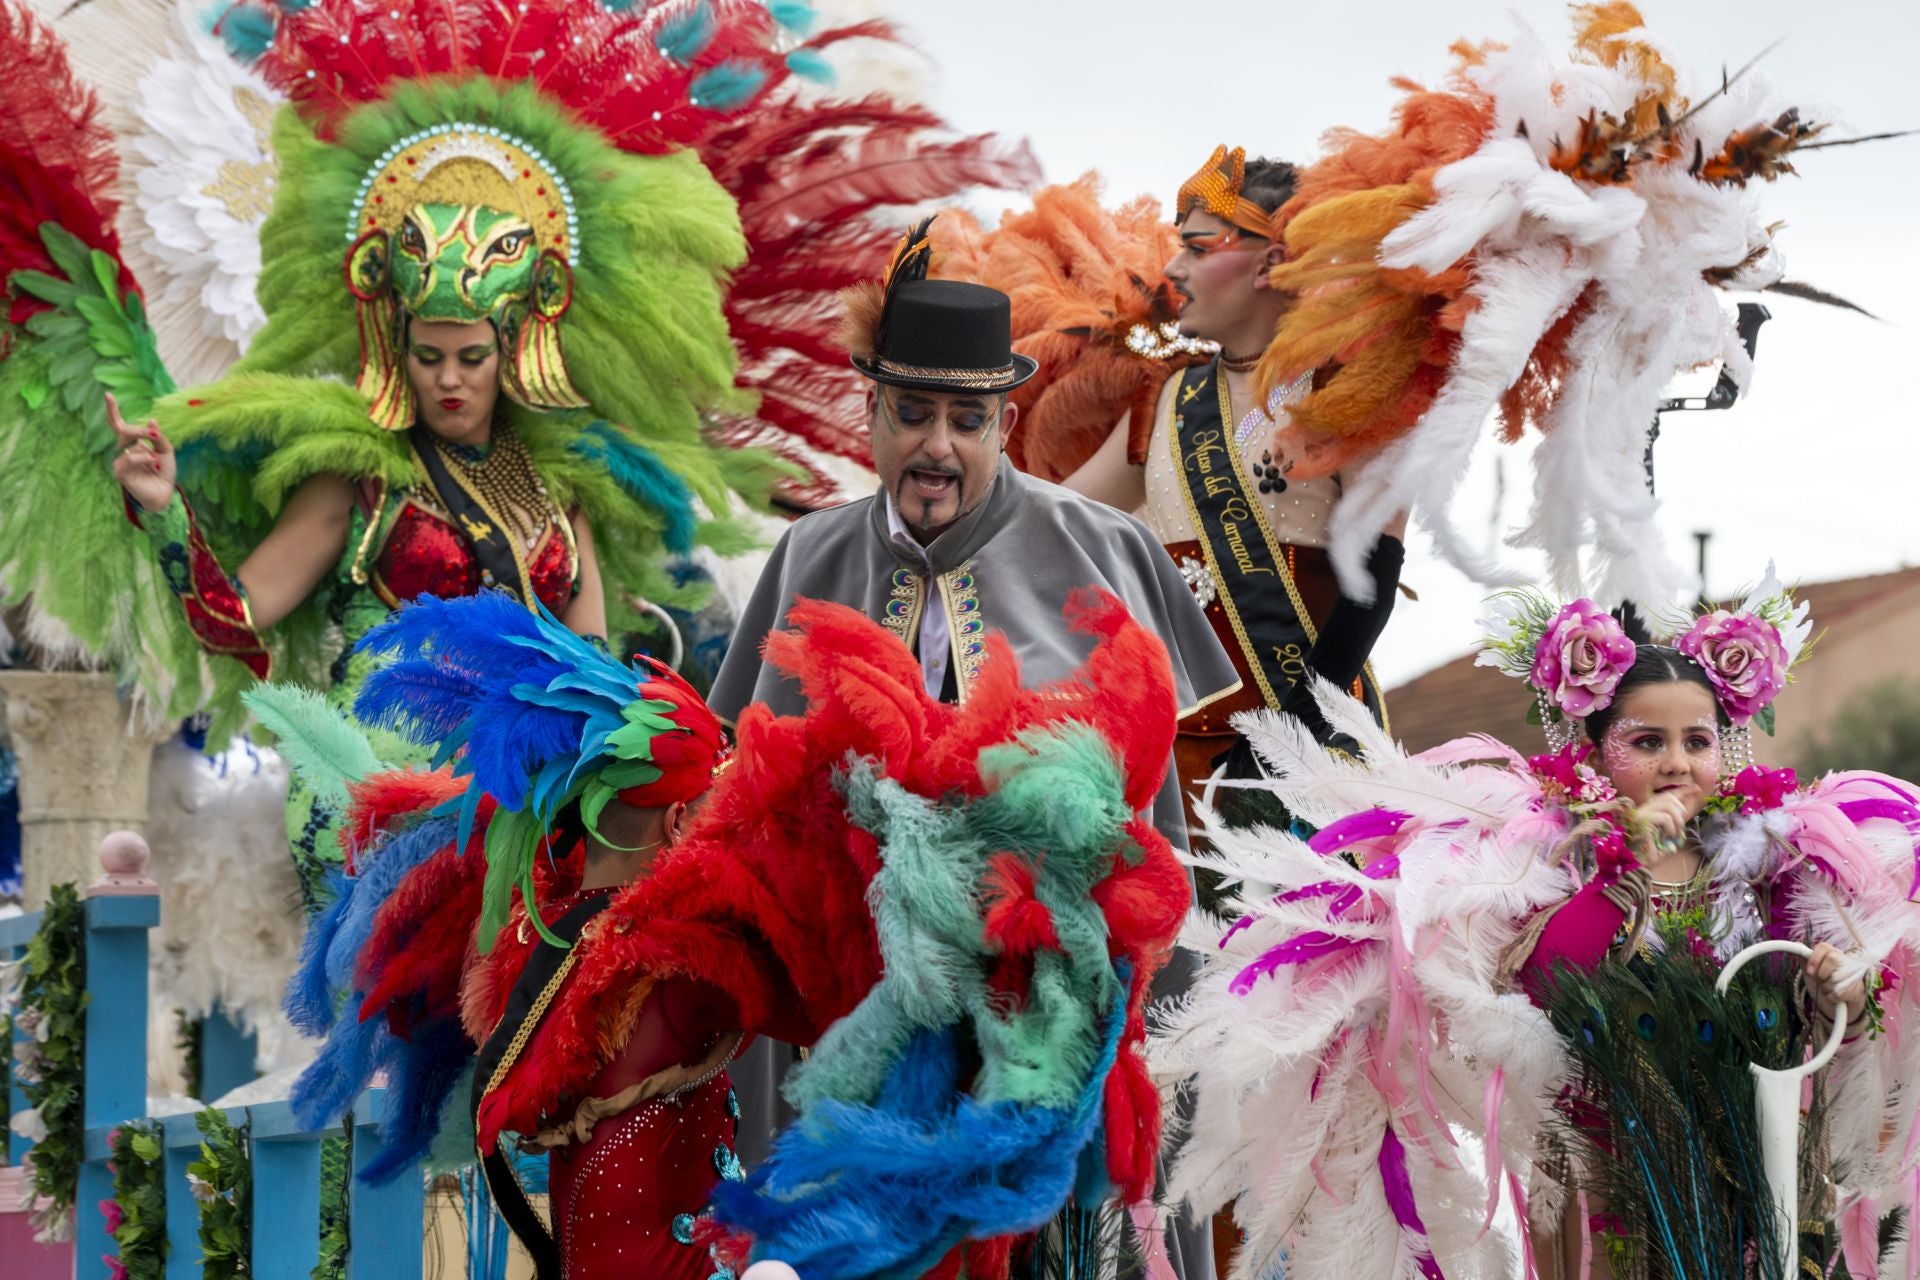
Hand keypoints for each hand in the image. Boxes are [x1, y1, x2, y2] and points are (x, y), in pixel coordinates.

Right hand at [108, 393, 175, 513]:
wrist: (165, 493)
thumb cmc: (164, 472)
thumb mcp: (166, 450)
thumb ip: (159, 436)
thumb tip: (152, 420)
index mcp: (132, 443)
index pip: (119, 425)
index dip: (112, 410)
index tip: (108, 394)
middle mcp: (123, 450)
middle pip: (124, 430)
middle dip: (140, 430)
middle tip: (154, 436)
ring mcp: (119, 461)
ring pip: (126, 442)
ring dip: (144, 446)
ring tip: (156, 458)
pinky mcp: (120, 472)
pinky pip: (129, 458)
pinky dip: (143, 458)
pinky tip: (153, 463)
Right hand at [1629, 792, 1690, 863]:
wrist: (1635, 867)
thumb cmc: (1649, 854)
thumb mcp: (1666, 836)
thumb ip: (1673, 824)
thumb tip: (1685, 811)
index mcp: (1647, 811)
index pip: (1666, 796)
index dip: (1683, 790)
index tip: (1697, 789)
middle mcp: (1641, 809)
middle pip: (1668, 797)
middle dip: (1680, 812)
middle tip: (1679, 829)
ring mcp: (1640, 814)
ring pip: (1668, 805)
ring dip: (1677, 821)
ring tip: (1674, 834)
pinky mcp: (1642, 821)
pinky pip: (1665, 818)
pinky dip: (1671, 828)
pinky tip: (1666, 838)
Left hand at [1806, 941, 1867, 1025]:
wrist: (1837, 1006)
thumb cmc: (1824, 985)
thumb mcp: (1811, 973)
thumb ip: (1805, 959)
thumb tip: (1797, 942)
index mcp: (1833, 954)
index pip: (1824, 947)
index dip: (1814, 958)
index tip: (1809, 971)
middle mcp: (1846, 961)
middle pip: (1832, 959)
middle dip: (1821, 974)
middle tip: (1821, 981)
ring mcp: (1855, 974)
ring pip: (1835, 977)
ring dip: (1826, 987)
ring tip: (1828, 988)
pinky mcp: (1859, 988)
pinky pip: (1839, 992)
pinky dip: (1832, 997)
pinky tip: (1835, 997)